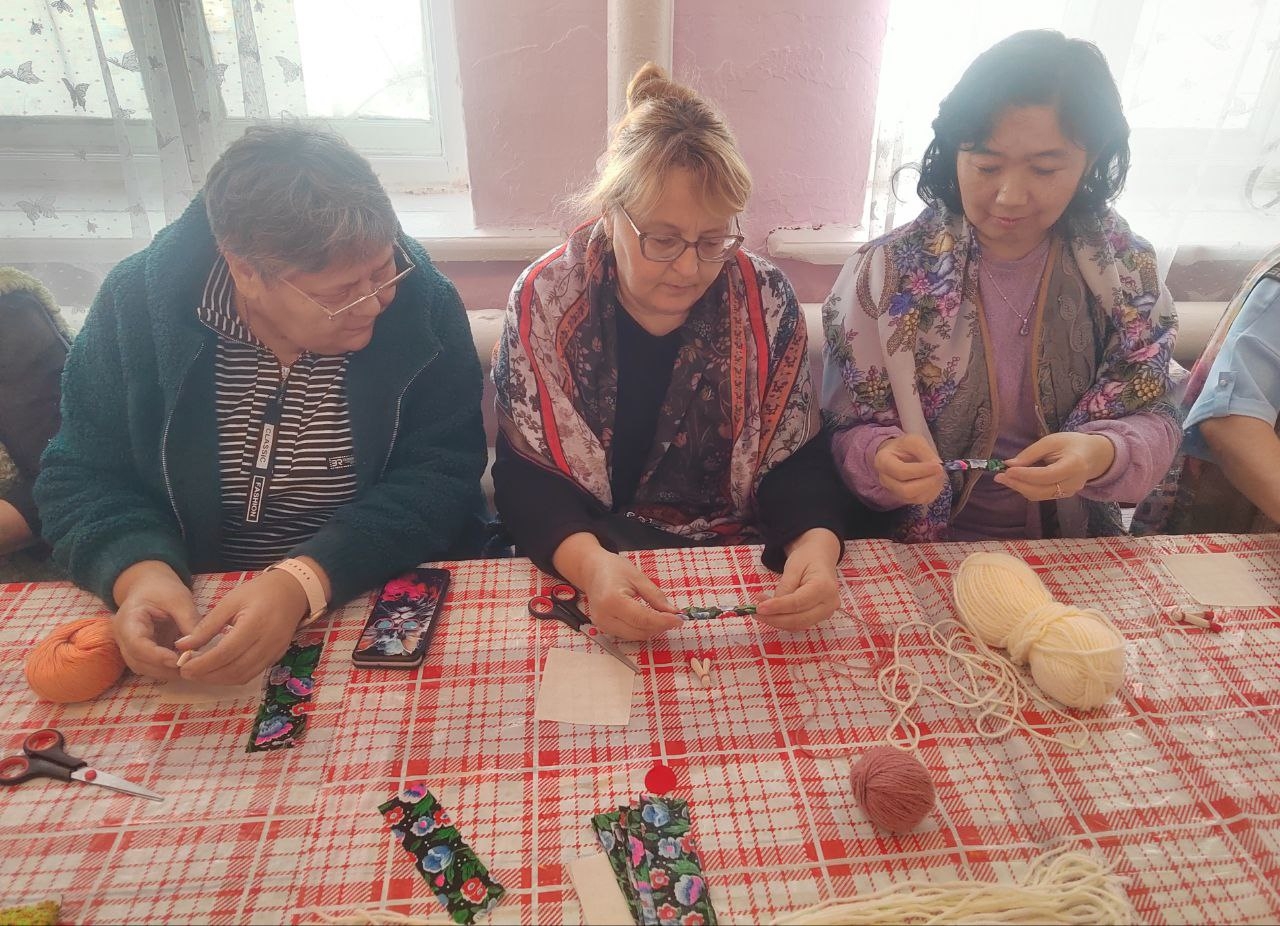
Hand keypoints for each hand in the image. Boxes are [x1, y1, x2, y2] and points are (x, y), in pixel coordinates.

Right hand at [110, 562, 200, 680]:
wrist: (149, 586)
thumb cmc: (162, 589)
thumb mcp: (179, 598)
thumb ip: (189, 620)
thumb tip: (200, 647)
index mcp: (128, 620)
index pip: (136, 644)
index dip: (155, 656)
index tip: (176, 661)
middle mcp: (123, 637)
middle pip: (137, 661)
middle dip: (163, 668)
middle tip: (190, 668)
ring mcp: (130, 647)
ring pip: (143, 667)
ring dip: (165, 672)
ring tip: (189, 668)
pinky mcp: (140, 652)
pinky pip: (149, 666)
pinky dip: (165, 669)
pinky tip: (183, 666)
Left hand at [176, 570, 309, 684]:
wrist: (293, 591)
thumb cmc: (260, 591)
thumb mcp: (230, 601)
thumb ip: (207, 625)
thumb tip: (182, 646)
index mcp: (255, 624)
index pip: (225, 653)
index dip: (203, 664)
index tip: (183, 667)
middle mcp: (268, 642)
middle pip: (234, 669)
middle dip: (207, 675)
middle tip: (187, 672)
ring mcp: (274, 652)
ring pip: (243, 676)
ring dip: (219, 680)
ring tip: (200, 674)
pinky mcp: (276, 657)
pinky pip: (252, 674)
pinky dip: (232, 677)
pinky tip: (219, 670)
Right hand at [554, 533, 681, 640]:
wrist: (591, 570)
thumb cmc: (613, 569)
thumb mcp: (638, 577)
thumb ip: (656, 597)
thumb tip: (673, 612)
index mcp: (612, 601)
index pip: (643, 619)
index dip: (664, 621)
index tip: (679, 619)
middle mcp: (605, 617)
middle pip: (640, 631)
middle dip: (660, 626)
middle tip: (674, 616)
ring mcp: (602, 625)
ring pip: (636, 636)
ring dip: (652, 629)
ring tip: (662, 616)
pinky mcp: (604, 629)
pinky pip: (628, 634)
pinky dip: (642, 629)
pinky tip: (648, 618)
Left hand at [755, 528, 840, 630]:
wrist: (820, 558)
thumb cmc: (807, 558)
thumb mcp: (793, 567)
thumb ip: (784, 587)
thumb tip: (770, 607)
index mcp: (825, 587)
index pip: (798, 602)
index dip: (778, 607)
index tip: (759, 608)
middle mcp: (829, 603)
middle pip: (799, 619)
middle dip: (775, 618)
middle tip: (754, 612)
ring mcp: (826, 612)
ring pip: (798, 625)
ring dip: (776, 621)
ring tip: (759, 610)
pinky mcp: (819, 616)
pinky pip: (799, 623)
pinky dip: (782, 620)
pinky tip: (770, 612)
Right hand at [874, 434, 945, 505]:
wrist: (898, 455)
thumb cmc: (904, 446)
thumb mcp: (913, 440)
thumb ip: (925, 451)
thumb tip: (937, 465)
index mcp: (883, 462)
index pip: (901, 472)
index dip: (921, 470)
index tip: (938, 465)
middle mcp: (885, 480)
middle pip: (906, 490)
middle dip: (927, 482)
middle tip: (940, 471)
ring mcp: (894, 491)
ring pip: (915, 498)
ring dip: (932, 487)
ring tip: (939, 474)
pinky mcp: (905, 498)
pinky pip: (922, 500)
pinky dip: (933, 492)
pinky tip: (936, 480)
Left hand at [995, 432, 1115, 501]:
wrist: (1094, 455)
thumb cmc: (1072, 444)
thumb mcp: (1052, 441)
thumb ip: (1031, 453)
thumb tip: (1009, 464)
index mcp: (1074, 465)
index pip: (1046, 475)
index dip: (1025, 475)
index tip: (1007, 470)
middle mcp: (1073, 483)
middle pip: (1040, 490)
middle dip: (1017, 484)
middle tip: (999, 476)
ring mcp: (1069, 492)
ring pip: (1039, 495)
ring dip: (1019, 488)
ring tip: (1004, 478)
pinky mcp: (1064, 496)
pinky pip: (1042, 495)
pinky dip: (1027, 489)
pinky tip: (1017, 481)